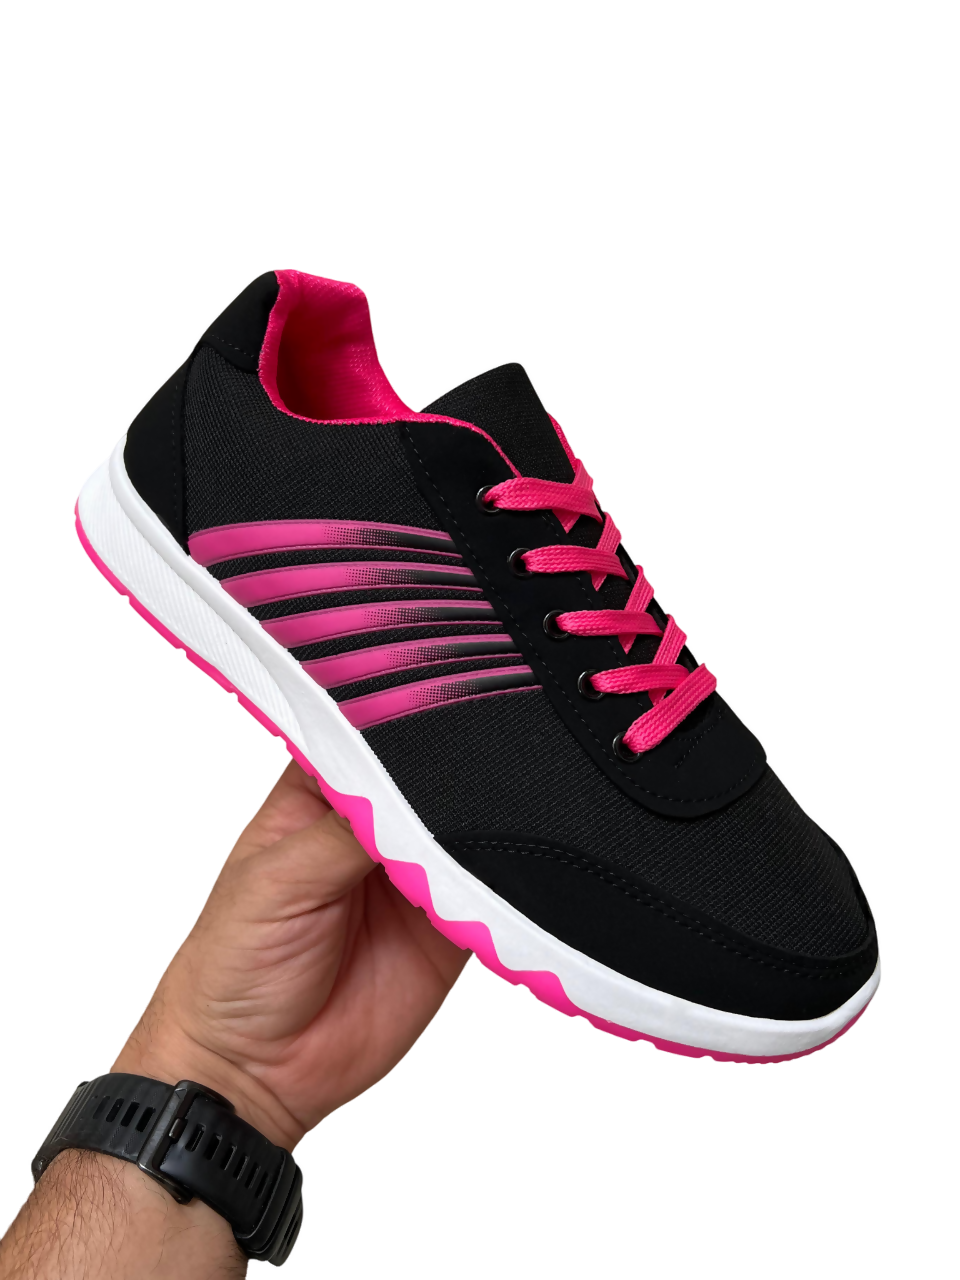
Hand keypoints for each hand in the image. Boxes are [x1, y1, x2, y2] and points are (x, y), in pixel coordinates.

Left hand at [112, 759, 470, 1147]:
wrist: (254, 1075)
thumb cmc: (232, 967)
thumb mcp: (277, 883)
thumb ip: (345, 832)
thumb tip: (407, 784)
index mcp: (318, 796)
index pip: (364, 739)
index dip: (398, 725)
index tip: (436, 712)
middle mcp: (369, 827)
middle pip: (424, 780)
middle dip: (451, 775)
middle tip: (479, 764)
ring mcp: (412, 874)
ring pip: (462, 829)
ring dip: (479, 825)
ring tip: (495, 814)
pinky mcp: (447, 926)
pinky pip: (488, 892)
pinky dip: (503, 882)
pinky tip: (505, 870)